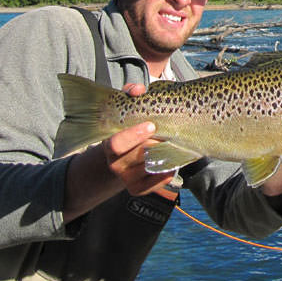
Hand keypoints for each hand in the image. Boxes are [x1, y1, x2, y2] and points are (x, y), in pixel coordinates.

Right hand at [63, 83, 173, 222]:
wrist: (124, 153)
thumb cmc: (129, 126)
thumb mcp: (127, 107)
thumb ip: (131, 94)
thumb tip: (138, 91)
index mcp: (108, 143)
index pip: (116, 144)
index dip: (134, 135)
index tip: (152, 125)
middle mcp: (114, 163)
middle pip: (139, 155)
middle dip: (156, 143)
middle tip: (167, 134)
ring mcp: (126, 178)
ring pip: (150, 168)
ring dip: (165, 155)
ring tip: (172, 143)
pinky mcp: (137, 189)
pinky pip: (157, 182)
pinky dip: (168, 171)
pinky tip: (173, 159)